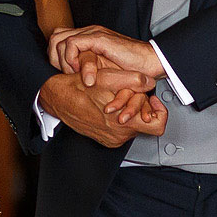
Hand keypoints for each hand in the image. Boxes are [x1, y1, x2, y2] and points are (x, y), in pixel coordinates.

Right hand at [40, 71, 166, 147]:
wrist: (56, 98)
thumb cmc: (79, 88)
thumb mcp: (108, 78)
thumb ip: (134, 80)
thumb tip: (149, 83)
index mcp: (123, 123)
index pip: (158, 125)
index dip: (159, 111)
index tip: (151, 100)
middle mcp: (119, 135)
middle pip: (143, 122)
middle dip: (138, 105)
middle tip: (128, 92)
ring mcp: (111, 139)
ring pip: (132, 125)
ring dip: (127, 110)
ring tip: (114, 97)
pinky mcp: (104, 139)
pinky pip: (120, 129)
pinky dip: (118, 117)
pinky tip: (108, 105)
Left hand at [48, 25, 162, 83]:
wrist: (150, 63)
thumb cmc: (131, 68)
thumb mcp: (102, 69)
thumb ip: (86, 66)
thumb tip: (67, 74)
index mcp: (88, 37)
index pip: (58, 38)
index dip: (55, 56)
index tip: (64, 72)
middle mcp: (89, 32)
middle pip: (55, 37)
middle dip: (55, 58)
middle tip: (67, 73)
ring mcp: (94, 33)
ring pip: (61, 39)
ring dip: (63, 60)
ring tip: (74, 73)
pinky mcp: (100, 38)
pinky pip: (73, 43)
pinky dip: (71, 58)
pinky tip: (79, 69)